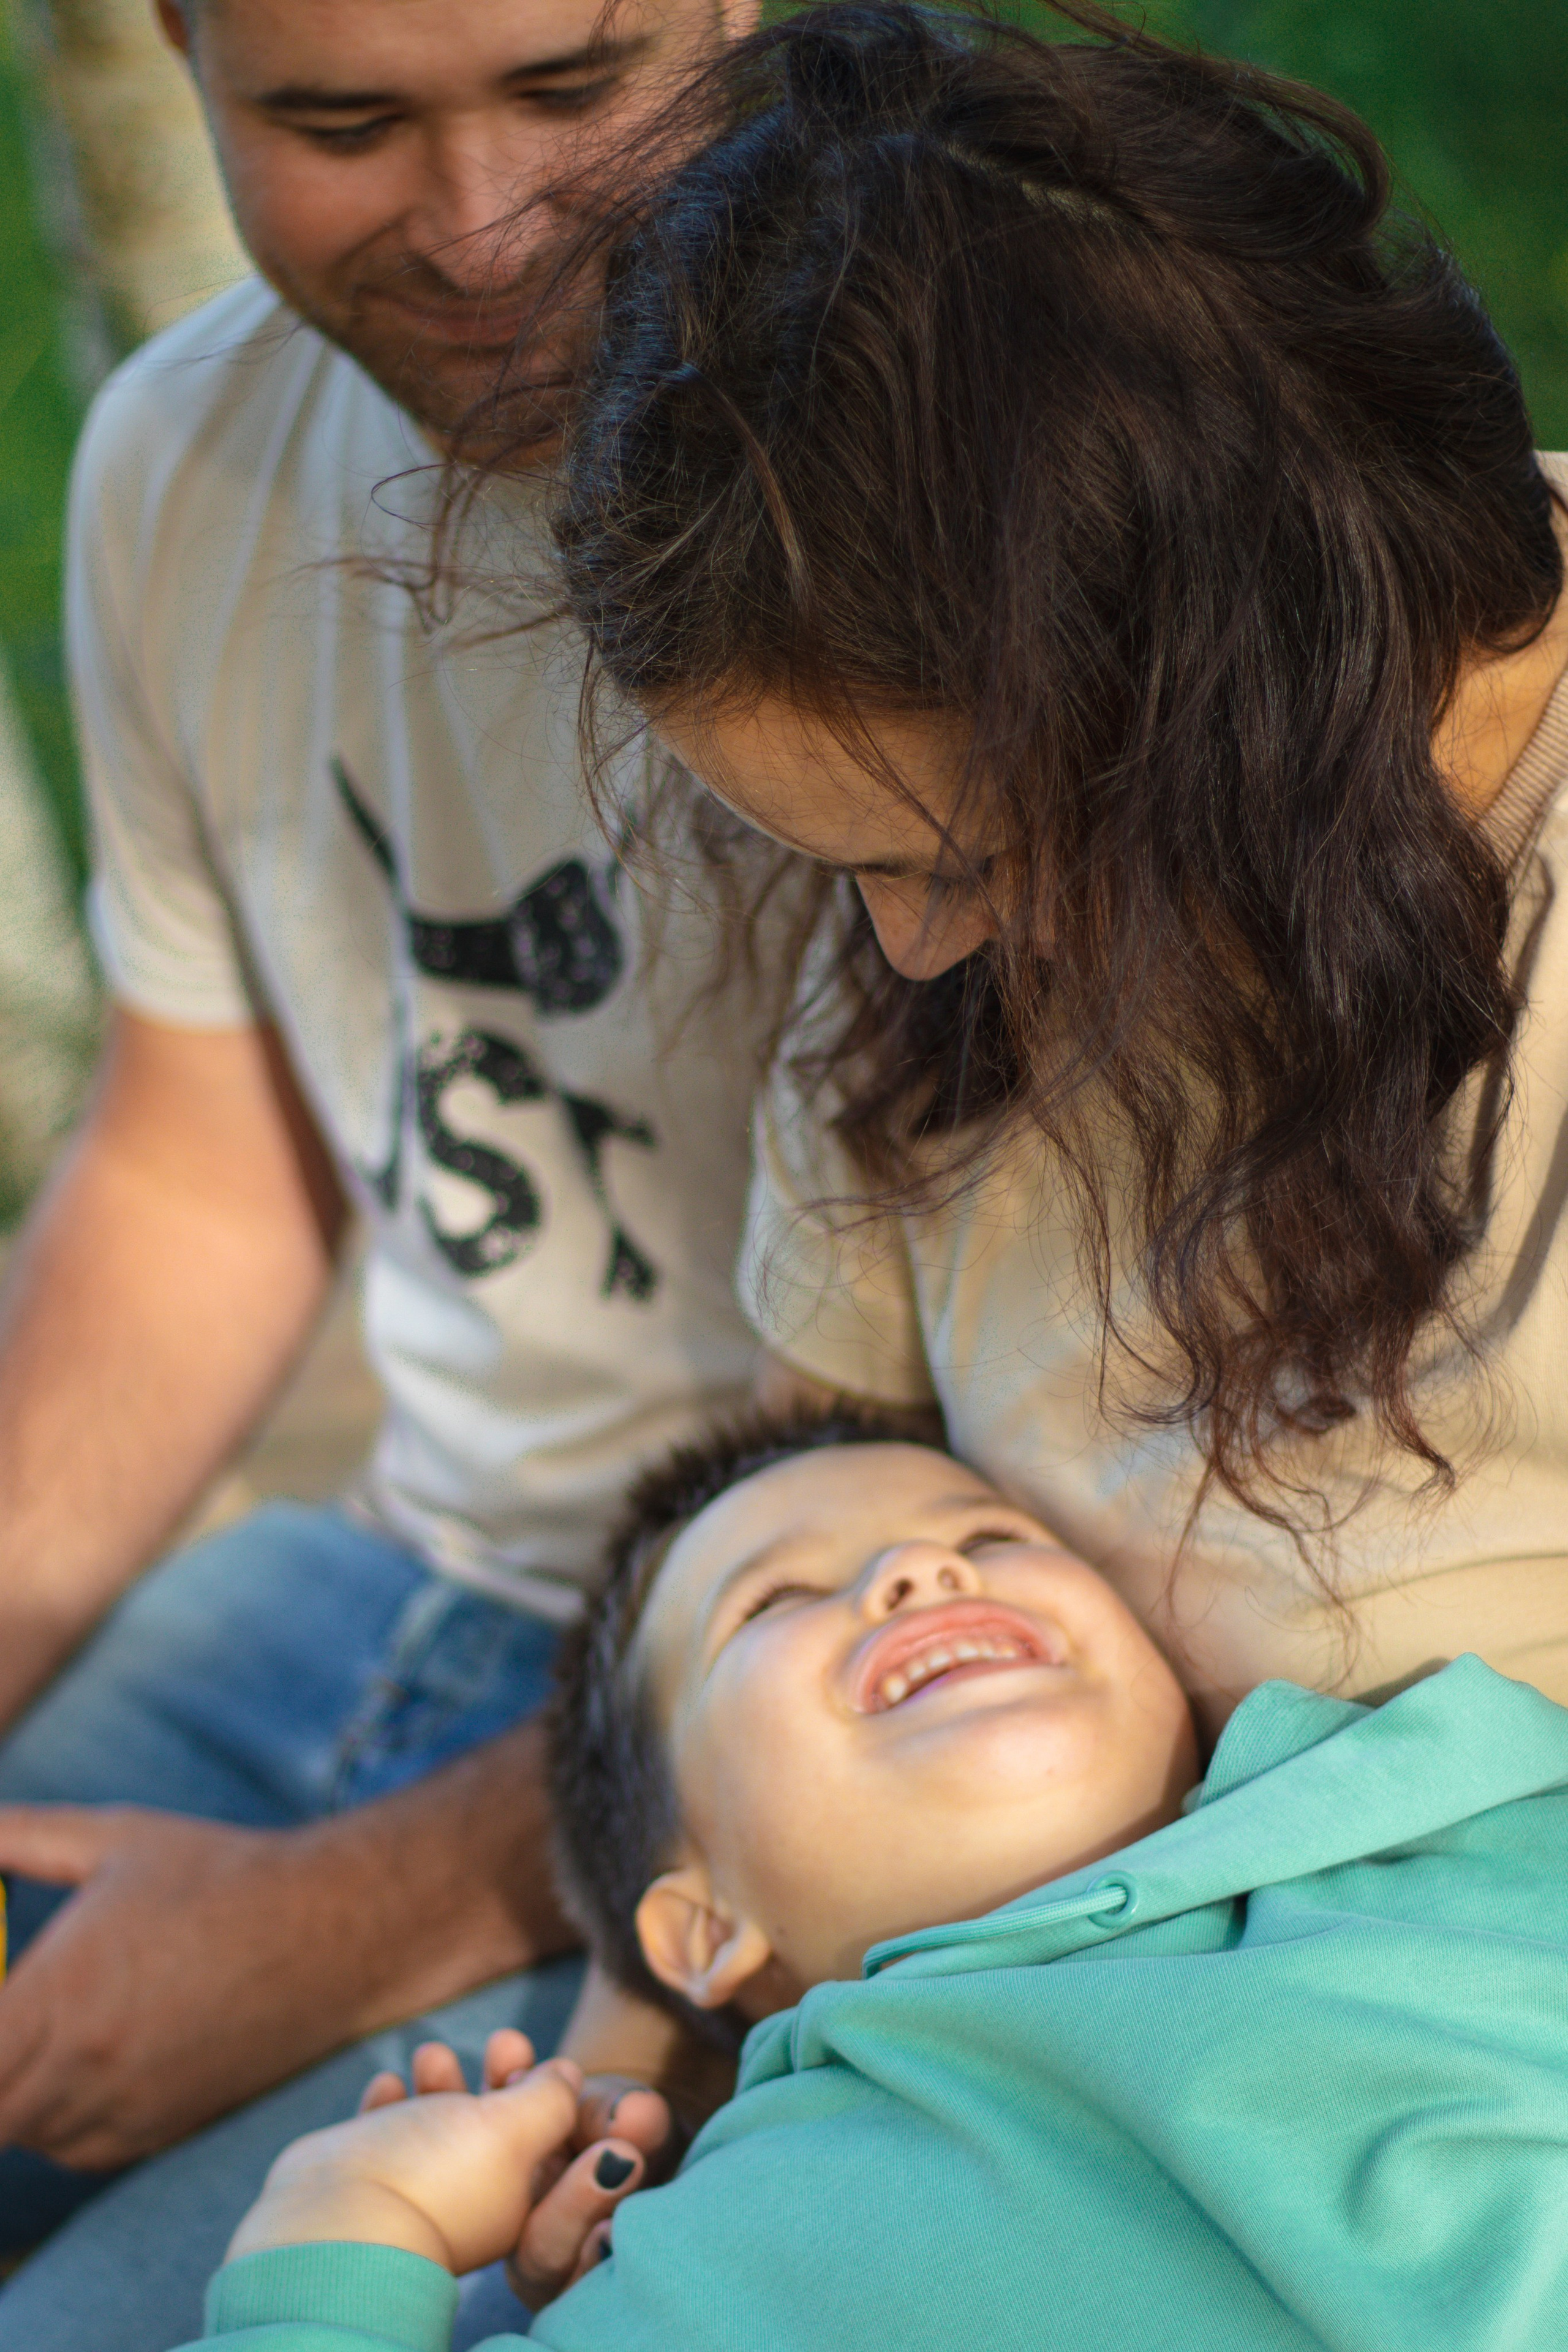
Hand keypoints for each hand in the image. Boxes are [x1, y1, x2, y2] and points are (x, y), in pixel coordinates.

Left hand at [0, 1758, 568, 2169]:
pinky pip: (74, 2147)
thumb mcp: (113, 1840)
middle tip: (17, 2013)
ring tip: (51, 2026)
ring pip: (24, 2131)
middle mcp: (85, 2067)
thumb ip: (20, 1835)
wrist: (331, 1928)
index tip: (1, 1992)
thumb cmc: (221, 1875)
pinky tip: (86, 2055)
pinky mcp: (160, 2130)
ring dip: (16, 2091)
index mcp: (61, 1994)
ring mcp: (126, 2109)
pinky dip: (60, 2114)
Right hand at [356, 2033, 668, 2304]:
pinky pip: (384, 2138)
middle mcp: (469, 2205)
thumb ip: (550, 2101)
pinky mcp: (365, 2185)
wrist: (336, 2223)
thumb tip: (566, 2077)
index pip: (548, 2147)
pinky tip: (386, 2085)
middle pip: (494, 2132)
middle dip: (497, 2079)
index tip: (533, 2058)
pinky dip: (389, 2106)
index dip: (547, 2096)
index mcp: (515, 2205)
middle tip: (503, 2038)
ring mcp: (415, 2196)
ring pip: (438, 2128)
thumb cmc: (436, 2176)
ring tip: (430, 2054)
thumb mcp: (515, 2130)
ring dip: (441, 2082)